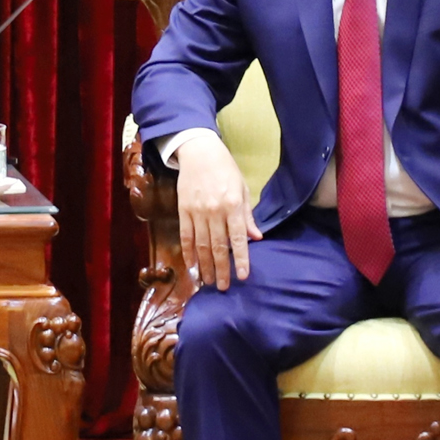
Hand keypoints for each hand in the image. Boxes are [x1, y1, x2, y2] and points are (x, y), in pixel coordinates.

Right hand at [175, 134, 260, 290]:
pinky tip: (192, 266)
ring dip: (205, 266)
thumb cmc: (225, 169)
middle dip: (221, 269)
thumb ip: (247, 215)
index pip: (238, 239)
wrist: (199, 152)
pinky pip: (185, 236)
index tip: (243, 276)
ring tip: (210, 281)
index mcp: (232, 205)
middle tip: (224, 287)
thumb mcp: (242, 189)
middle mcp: (214, 211)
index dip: (240, 259)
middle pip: (217, 246)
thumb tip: (256, 238)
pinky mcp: (183, 211)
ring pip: (201, 245)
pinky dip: (188, 252)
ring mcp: (196, 212)